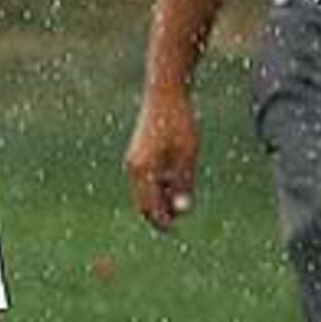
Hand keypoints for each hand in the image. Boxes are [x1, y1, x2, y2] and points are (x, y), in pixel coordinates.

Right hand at [123, 82, 199, 232]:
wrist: (165, 92)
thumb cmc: (179, 122)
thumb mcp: (187, 156)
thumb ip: (184, 184)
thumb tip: (183, 210)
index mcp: (143, 171)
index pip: (150, 208)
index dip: (163, 221)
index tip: (176, 229)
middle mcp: (133, 168)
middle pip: (143, 203)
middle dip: (160, 212)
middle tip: (181, 212)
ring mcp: (133, 161)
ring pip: (144, 191)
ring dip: (160, 198)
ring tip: (182, 189)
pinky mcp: (137, 154)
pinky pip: (144, 179)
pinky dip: (157, 185)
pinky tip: (175, 176)